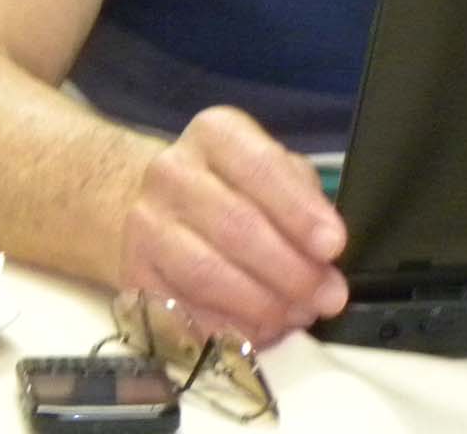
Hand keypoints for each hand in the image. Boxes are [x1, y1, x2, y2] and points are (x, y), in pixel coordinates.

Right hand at [117, 105, 348, 345]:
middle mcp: (172, 173)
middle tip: (327, 296)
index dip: (300, 211)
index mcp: (216, 134)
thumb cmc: (235, 186)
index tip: (333, 247)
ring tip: (296, 315)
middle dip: (290, 269)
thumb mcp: (275, 170)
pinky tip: (257, 332)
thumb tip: (326, 254)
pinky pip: (182, 310)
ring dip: (260, 304)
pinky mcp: (133, 275)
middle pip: (236, 226)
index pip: (261, 168)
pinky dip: (225, 328)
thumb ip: (304, 200)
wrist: (157, 206)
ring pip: (206, 273)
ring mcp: (145, 225)